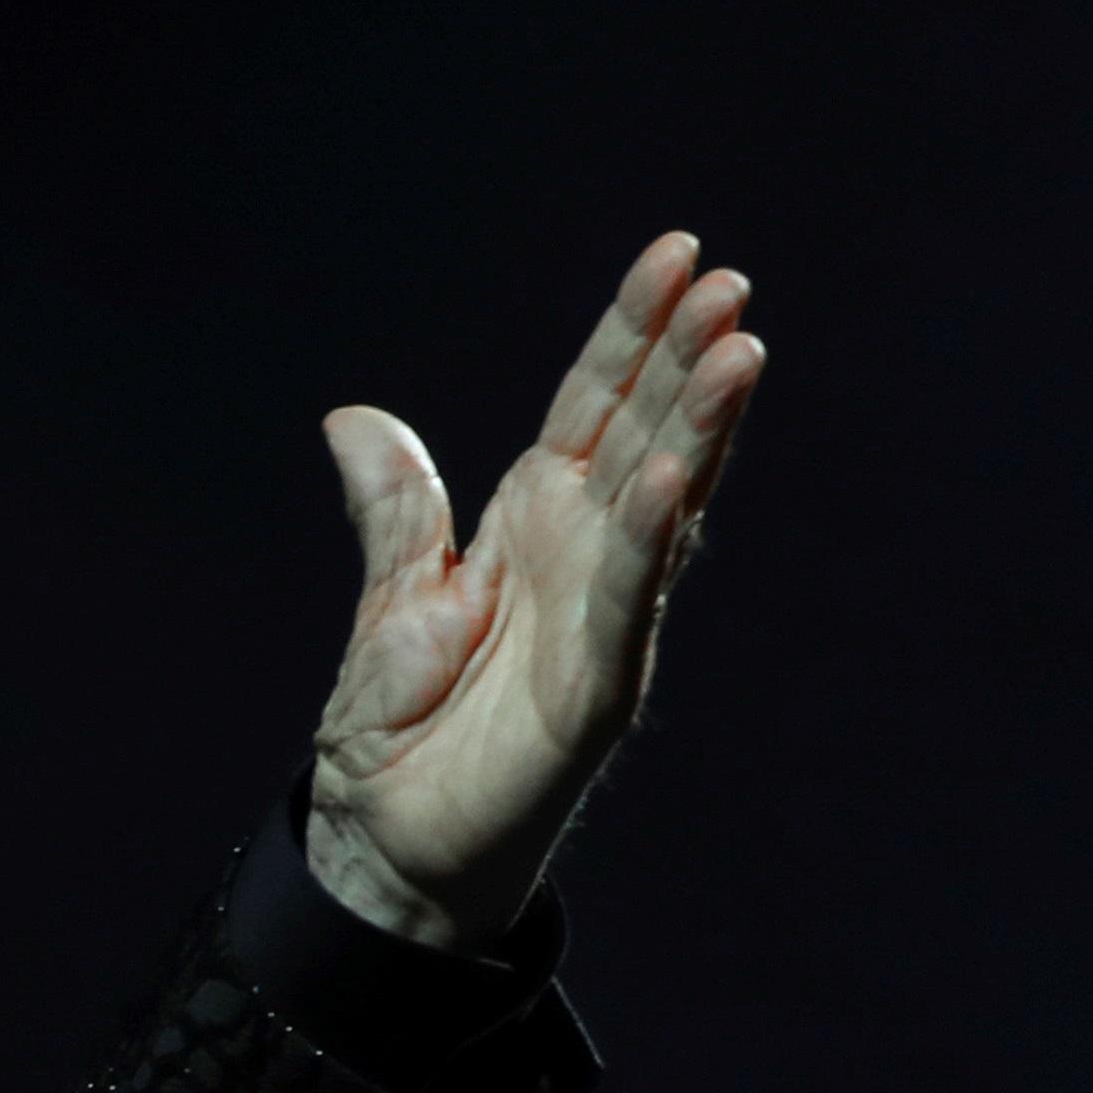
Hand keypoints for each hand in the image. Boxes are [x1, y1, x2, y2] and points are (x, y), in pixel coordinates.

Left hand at [304, 232, 765, 951]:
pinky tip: (673, 479)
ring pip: (661, 504)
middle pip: (645, 435)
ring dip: (700, 432)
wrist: (387, 839)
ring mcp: (602, 616)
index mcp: (535, 521)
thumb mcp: (393, 595)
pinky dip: (647, 538)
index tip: (677, 253)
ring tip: (740, 352)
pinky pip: (628, 600)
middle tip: (729, 282)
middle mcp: (583, 554)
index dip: (631, 331)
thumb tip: (353, 419)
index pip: (594, 403)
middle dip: (685, 359)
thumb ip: (395, 509)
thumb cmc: (400, 725)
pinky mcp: (599, 685)